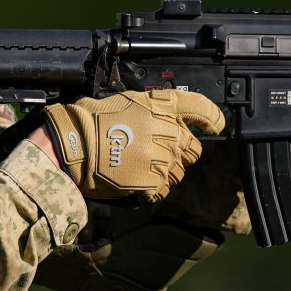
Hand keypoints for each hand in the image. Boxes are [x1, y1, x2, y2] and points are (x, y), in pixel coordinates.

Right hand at [43, 89, 225, 200]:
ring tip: (139, 166)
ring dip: (165, 171)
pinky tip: (134, 180)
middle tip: (156, 152)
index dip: (213, 118)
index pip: (200, 108)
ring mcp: (161, 158)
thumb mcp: (129, 101)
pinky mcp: (152, 181)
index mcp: (161, 107)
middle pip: (192, 148)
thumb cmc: (94, 121)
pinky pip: (163, 189)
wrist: (74, 145)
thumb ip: (158, 109)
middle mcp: (166, 131)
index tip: (217, 125)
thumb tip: (174, 121)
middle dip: (179, 152)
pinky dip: (152, 188)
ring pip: (179, 171)